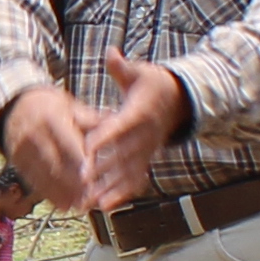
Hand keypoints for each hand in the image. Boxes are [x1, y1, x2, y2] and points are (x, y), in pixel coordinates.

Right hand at [0, 83, 115, 212]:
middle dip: (76, 185)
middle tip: (94, 199)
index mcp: (51, 118)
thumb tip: (116, 125)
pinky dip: (50, 195)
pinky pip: (33, 181)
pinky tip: (64, 205)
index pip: (70, 144)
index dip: (84, 163)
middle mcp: (34, 134)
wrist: (15, 106)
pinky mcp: (16, 161)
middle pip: (57, 165)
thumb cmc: (50, 106)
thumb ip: (91, 119)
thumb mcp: (70, 105)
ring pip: (45, 177)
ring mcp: (22, 149)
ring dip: (64, 194)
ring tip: (82, 207)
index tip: (97, 178)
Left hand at [95, 50, 188, 195]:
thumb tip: (111, 52)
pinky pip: (134, 180)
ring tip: (88, 202)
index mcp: (139, 113)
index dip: (104, 137)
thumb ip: (121, 67)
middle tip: (80, 182)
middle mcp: (144, 136)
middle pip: (121, 155)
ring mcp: (146, 151)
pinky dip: (120, 194)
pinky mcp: (145, 161)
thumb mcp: (139, 72)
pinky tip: (103, 207)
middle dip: (101, 169)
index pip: (120, 126)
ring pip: (126, 173)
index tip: (86, 148)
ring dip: (108, 188)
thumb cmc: (152, 84)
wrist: (179, 102)